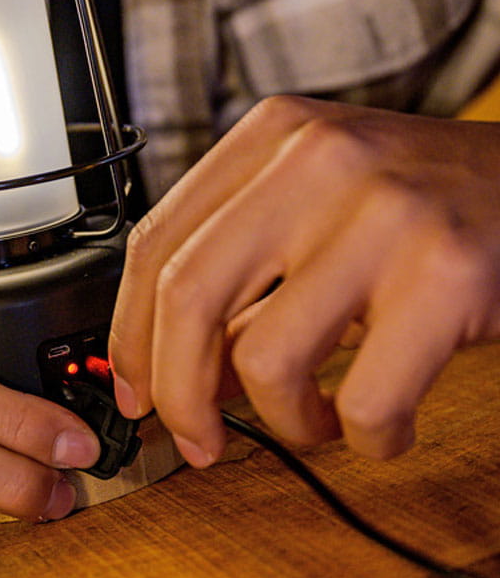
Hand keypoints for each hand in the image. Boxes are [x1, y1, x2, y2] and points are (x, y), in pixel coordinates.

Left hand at [109, 96, 499, 466]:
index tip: (133, 389)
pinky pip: (366, 400)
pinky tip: (382, 426)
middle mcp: (318, 160)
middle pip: (186, 296)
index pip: (154, 243)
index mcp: (272, 136)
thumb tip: (181, 377)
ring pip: (265, 357)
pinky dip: (366, 438)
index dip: (128, 334)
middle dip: (176, 394)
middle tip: (195, 440)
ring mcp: (384, 213)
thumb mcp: (319, 209)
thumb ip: (245, 280)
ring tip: (317, 421)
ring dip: (284, 422)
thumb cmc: (425, 206)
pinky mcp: (448, 273)